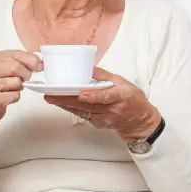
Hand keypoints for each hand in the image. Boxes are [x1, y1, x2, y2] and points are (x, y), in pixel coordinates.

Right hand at [0, 50, 41, 131]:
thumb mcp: (7, 68)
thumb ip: (21, 62)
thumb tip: (40, 63)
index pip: (17, 54)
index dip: (32, 61)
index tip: (39, 67)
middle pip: (17, 67)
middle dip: (26, 75)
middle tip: (22, 80)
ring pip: (16, 82)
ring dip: (19, 87)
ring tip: (10, 89)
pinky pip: (14, 95)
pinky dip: (15, 97)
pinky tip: (6, 96)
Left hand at [45, 67, 160, 142]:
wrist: (139, 121)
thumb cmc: (132, 99)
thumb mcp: (123, 82)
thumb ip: (105, 76)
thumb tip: (88, 68)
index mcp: (120, 96)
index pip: (106, 97)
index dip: (94, 96)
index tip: (82, 95)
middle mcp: (111, 110)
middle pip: (87, 105)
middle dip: (67, 100)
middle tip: (51, 95)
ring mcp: (104, 119)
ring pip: (82, 111)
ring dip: (66, 105)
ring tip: (51, 98)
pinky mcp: (98, 123)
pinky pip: (83, 115)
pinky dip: (72, 109)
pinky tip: (62, 104)